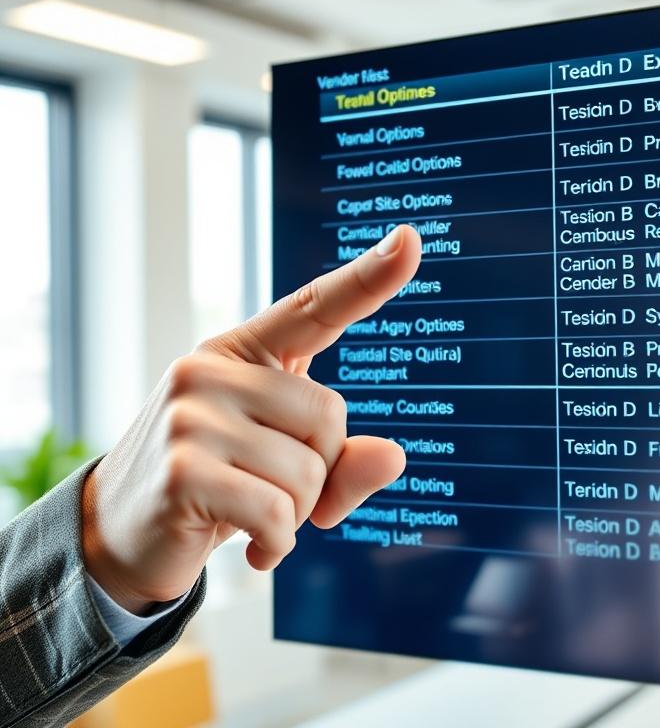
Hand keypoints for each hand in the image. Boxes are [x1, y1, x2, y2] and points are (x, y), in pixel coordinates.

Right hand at [81, 225, 421, 612]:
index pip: (312, 308)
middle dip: (319, 471)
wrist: (121, 536)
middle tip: (274, 493)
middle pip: (329, 415)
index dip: (368, 277)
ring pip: (308, 471)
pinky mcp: (183, 468)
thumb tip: (394, 455)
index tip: (411, 239)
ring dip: (296, 514)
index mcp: (241, 354)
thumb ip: (343, 462)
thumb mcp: (284, 469)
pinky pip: (278, 513)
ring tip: (253, 517)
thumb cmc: (216, 487)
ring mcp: (190, 414)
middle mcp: (210, 368)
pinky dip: (277, 544)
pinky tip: (252, 548)